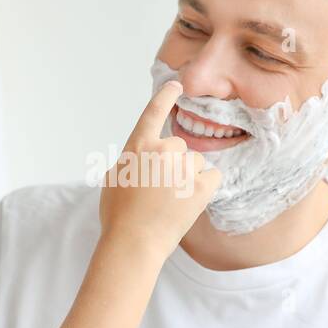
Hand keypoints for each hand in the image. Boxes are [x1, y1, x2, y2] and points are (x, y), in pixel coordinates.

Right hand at [98, 81, 220, 259]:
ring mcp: (184, 167)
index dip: (165, 96)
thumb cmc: (118, 216)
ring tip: (172, 200)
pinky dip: (206, 186)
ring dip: (189, 175)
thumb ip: (131, 159)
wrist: (134, 243)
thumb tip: (143, 155)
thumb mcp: (114, 178)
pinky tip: (191, 201)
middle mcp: (162, 150)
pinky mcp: (201, 186)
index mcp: (138, 146)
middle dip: (175, 162)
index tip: (176, 84)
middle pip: (179, 146)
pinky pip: (213, 176)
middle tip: (161, 189)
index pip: (154, 113)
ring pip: (196, 162)